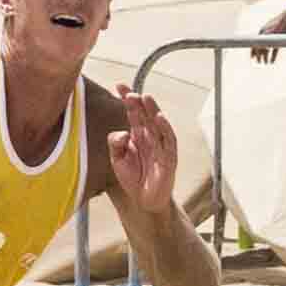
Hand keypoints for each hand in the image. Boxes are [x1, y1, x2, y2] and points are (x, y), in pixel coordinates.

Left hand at [105, 92, 182, 218]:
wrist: (144, 201)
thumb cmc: (132, 178)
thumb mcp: (117, 160)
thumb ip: (115, 144)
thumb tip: (122, 132)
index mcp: (137, 135)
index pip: (132, 112)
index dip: (127, 99)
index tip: (118, 85)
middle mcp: (150, 136)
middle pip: (145, 114)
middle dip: (138, 101)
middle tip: (129, 91)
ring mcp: (160, 145)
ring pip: (158, 123)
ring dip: (152, 109)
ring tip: (145, 97)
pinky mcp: (169, 157)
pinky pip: (168, 140)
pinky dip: (165, 128)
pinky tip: (159, 117)